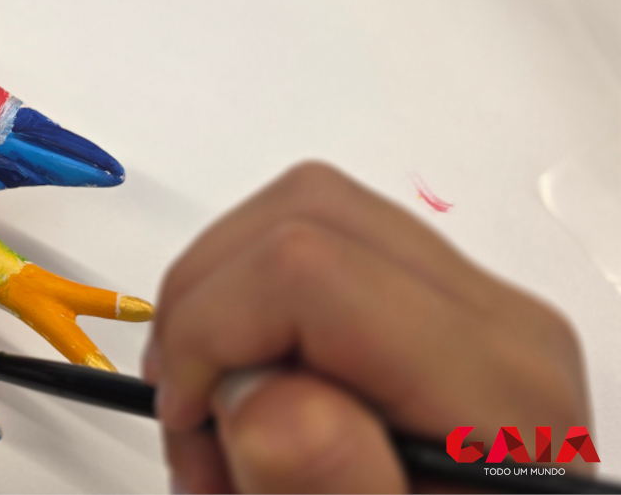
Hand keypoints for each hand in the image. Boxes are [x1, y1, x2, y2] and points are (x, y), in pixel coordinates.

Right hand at [144, 162, 590, 492]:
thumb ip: (333, 484)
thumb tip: (263, 397)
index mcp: (494, 389)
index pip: (308, 269)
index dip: (209, 327)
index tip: (187, 415)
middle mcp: (494, 324)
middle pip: (302, 214)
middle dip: (206, 308)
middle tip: (196, 423)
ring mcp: (468, 306)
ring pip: (299, 216)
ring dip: (218, 309)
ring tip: (219, 423)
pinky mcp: (432, 308)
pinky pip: (314, 253)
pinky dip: (247, 315)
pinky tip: (252, 403)